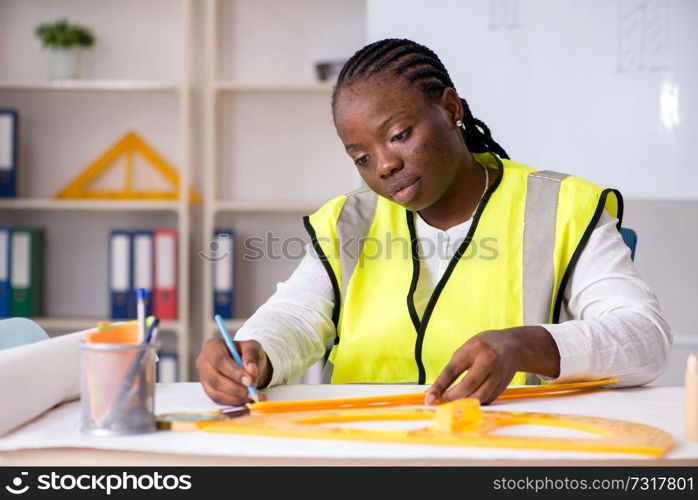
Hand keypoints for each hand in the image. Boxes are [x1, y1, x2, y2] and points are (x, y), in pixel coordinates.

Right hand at [196, 338, 272, 405]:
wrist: (245, 364)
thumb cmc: (247, 353)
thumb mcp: (253, 348)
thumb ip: (252, 356)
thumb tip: (251, 371)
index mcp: (212, 346)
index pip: (219, 359)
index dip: (233, 371)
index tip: (249, 380)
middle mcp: (203, 362)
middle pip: (215, 378)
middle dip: (235, 388)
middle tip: (252, 392)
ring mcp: (204, 378)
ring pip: (216, 392)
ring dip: (236, 397)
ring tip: (253, 397)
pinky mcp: (208, 391)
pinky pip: (218, 400)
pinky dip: (234, 402)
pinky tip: (247, 400)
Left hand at [424, 326, 559, 405]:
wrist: (514, 346)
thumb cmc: (485, 346)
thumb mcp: (467, 349)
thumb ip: (454, 368)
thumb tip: (437, 390)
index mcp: (474, 348)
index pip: (452, 370)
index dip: (439, 386)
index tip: (429, 398)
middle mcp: (488, 360)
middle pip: (468, 386)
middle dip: (452, 397)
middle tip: (442, 400)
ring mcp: (498, 374)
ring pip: (479, 396)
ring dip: (464, 403)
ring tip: (454, 401)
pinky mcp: (504, 385)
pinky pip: (487, 399)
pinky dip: (475, 402)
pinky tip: (469, 399)